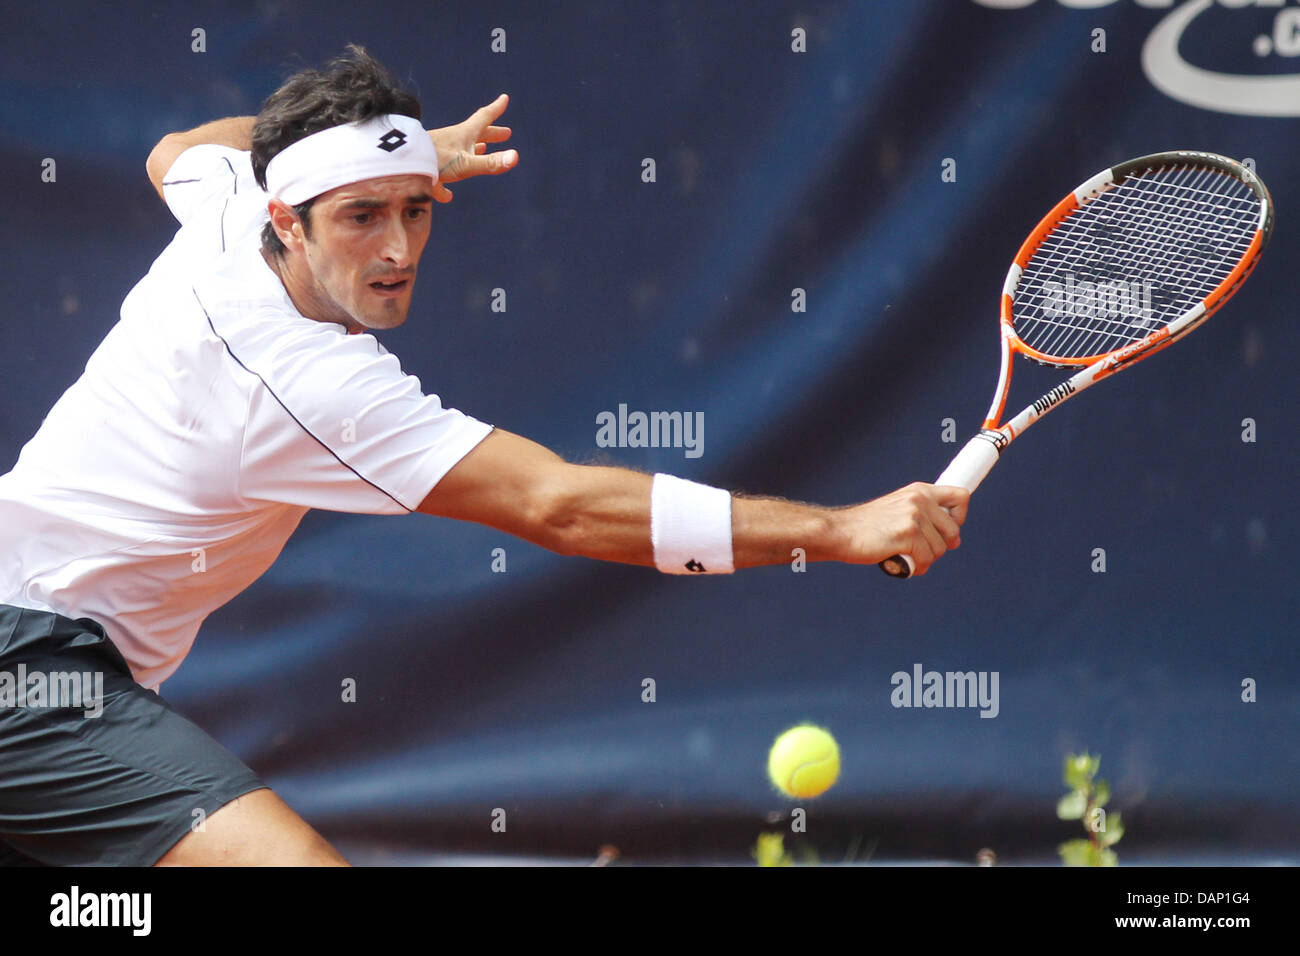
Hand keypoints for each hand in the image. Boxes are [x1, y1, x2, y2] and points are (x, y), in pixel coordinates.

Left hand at [427, 93, 517, 202]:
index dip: (496, 109)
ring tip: (483, 149)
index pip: (484, 118)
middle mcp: (454, 139)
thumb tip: (515, 157)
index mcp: (464, 134)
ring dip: (475, 149)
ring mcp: (441, 150)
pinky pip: (444, 173)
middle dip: (492, 133)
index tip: (504, 99)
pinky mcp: (430, 165)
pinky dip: (449, 184)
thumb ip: (490, 163)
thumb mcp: (466, 164)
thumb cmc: (435, 160)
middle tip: (506, 133)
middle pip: (477, 133)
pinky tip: (448, 196)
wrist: (402, 164)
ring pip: (462, 148)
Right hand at [840, 482, 969, 574]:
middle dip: (940, 546)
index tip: (947, 531)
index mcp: (919, 490)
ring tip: (905, 556)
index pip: (961, 496)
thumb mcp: (898, 509)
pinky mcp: (908, 534)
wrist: (840, 532)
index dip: (960, 517)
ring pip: (940, 549)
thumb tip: (955, 539)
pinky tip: (902, 563)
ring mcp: (914, 516)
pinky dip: (916, 567)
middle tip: (920, 550)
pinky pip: (927, 559)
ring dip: (925, 559)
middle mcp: (920, 499)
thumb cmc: (866, 526)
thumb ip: (924, 516)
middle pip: (954, 530)